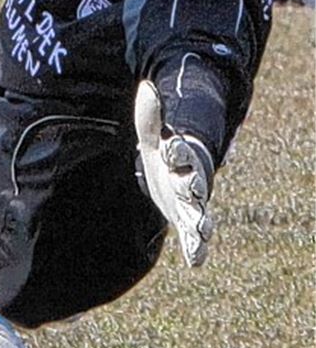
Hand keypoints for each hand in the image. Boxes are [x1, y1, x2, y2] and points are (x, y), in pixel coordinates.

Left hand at [134, 80, 214, 266]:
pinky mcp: (187, 221)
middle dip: (191, 184)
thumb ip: (150, 116)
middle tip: (190, 186)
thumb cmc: (163, 151)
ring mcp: (191, 203)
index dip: (176, 149)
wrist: (173, 172)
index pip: (180, 151)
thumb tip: (147, 87)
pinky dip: (197, 247)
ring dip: (200, 221)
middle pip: (192, 183)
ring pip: (198, 212)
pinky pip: (194, 236)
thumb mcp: (152, 134)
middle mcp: (190, 180)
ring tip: (201, 229)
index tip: (171, 146)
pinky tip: (195, 260)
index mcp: (181, 156)